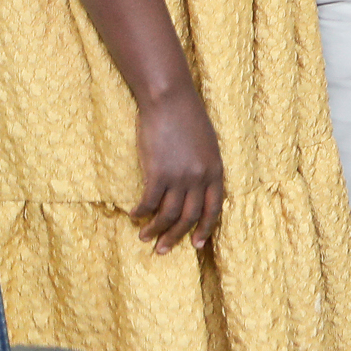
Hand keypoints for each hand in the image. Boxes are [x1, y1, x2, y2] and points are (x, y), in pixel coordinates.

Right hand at [131, 87, 225, 253]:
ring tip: (145, 238)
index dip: (205, 229)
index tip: (196, 245)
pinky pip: (149, 202)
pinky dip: (141, 213)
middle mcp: (200, 177)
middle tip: (163, 250)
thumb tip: (197, 188)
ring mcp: (179, 176)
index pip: (214, 208)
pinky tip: (134, 216)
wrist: (170, 100)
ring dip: (156, 230)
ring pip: (168, 215)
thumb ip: (205, 166)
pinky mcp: (158, 172)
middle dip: (176, 237)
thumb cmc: (188, 117)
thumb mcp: (207, 144)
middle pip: (189, 217)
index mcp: (216, 170)